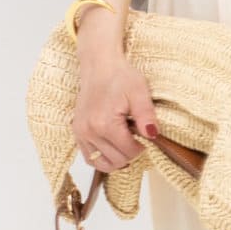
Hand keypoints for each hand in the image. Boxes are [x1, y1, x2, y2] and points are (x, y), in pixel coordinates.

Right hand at [71, 53, 158, 171]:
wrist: (99, 66)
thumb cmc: (120, 77)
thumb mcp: (139, 92)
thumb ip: (146, 116)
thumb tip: (153, 135)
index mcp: (104, 123)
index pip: (129, 152)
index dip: (142, 147)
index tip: (146, 135)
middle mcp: (89, 131)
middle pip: (117, 160)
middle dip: (131, 153)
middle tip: (137, 136)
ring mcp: (81, 133)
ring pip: (102, 163)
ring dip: (118, 159)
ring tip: (126, 144)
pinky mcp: (77, 132)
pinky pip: (89, 158)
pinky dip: (103, 158)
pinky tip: (113, 148)